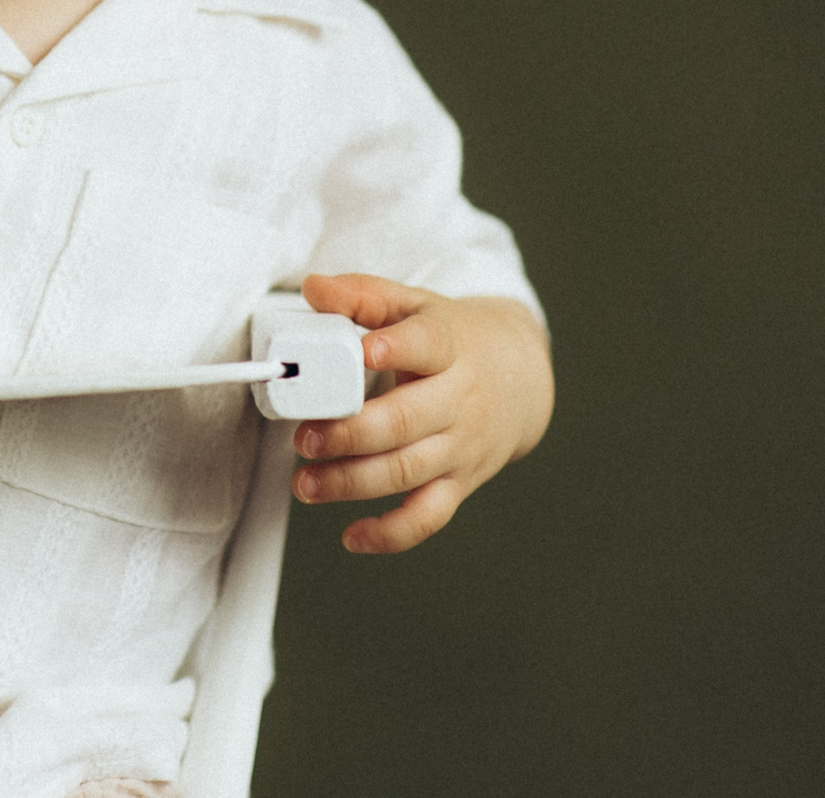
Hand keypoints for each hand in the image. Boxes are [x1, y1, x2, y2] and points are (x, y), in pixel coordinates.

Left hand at [288, 272, 552, 552]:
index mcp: (449, 346)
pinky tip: (351, 536)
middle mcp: (459, 400)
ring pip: (407, 472)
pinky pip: (428, 517)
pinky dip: (391, 534)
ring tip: (305, 484)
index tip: (366, 351)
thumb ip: (364, 295)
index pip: (427, 344)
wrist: (520, 378)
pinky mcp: (459, 483)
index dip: (396, 349)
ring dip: (352, 483)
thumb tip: (313, 288)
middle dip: (350, 434)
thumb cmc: (453, 338)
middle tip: (304, 438)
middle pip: (405, 421)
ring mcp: (461, 447)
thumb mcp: (415, 306)